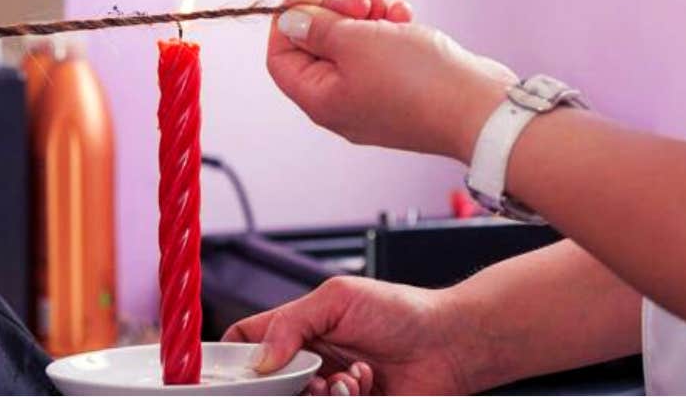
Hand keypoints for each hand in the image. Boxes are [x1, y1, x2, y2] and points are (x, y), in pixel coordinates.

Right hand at [223, 276, 473, 394]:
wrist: (450, 344)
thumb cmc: (400, 311)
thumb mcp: (338, 298)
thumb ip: (292, 322)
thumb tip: (262, 358)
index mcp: (297, 329)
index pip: (246, 344)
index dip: (235, 358)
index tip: (240, 370)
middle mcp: (308, 362)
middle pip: (267, 385)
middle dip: (284, 383)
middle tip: (309, 375)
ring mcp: (329, 389)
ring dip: (320, 393)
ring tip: (348, 379)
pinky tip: (366, 385)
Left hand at [267, 0, 516, 160]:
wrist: (481, 107)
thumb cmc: (417, 79)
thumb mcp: (355, 41)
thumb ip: (317, 28)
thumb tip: (291, 21)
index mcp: (320, 100)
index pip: (280, 58)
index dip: (289, 21)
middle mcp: (342, 102)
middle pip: (317, 46)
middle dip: (336, 12)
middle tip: (359, 1)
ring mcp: (374, 95)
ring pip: (353, 42)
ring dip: (366, 14)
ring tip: (386, 4)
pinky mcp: (403, 85)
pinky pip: (383, 50)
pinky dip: (389, 28)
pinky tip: (405, 15)